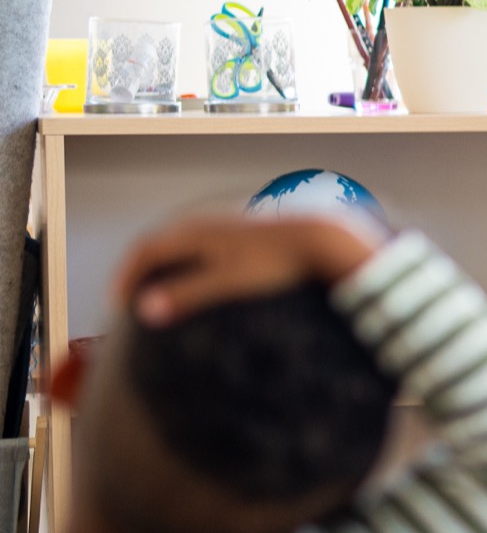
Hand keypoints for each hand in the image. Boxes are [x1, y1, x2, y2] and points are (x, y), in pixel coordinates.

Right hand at [117, 213, 381, 326]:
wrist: (322, 240)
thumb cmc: (276, 263)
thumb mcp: (228, 281)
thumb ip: (187, 295)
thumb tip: (145, 311)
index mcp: (194, 231)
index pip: (144, 250)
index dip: (125, 276)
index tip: (118, 304)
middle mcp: (205, 221)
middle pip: (159, 244)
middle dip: (140, 270)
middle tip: (129, 299)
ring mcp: (225, 223)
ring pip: (181, 241)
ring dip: (163, 264)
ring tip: (157, 290)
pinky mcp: (244, 230)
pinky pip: (202, 243)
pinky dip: (187, 261)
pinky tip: (200, 277)